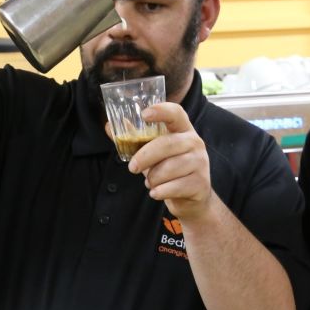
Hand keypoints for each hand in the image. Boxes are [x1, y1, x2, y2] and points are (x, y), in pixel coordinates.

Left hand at [127, 102, 212, 220]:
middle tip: (132, 167)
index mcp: (183, 130)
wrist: (192, 199)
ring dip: (153, 178)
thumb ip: (134, 139)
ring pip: (169, 168)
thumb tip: (109, 126)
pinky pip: (174, 186)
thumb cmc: (170, 170)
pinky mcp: (200, 182)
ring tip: (151, 182)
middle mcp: (194, 142)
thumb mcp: (152, 152)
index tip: (144, 114)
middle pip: (166, 144)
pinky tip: (156, 192)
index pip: (176, 113)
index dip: (161, 111)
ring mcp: (200, 162)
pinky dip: (160, 191)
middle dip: (144, 156)